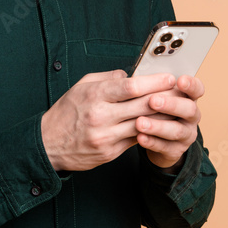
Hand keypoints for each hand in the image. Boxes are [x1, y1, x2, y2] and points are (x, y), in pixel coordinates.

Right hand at [41, 69, 176, 171]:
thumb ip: (107, 78)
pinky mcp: (110, 153)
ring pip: (143, 125)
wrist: (48, 144)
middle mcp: (101, 117)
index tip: (168, 78)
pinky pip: (136, 140)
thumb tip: (130, 75)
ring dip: (162, 116)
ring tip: (175, 107)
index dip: (153, 82)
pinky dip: (150, 131)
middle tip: (180, 91)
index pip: (131, 87)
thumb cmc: (66, 112)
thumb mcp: (81, 86)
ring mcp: (106, 137)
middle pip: (142, 106)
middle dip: (164, 97)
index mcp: (94, 96)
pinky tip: (160, 124)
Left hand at [134, 75, 203, 172]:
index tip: (179, 80)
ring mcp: (186, 134)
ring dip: (158, 126)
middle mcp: (191, 116)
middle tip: (152, 101)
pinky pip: (165, 147)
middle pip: (189, 109)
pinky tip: (140, 137)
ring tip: (139, 122)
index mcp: (188, 98)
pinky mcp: (176, 151)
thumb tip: (129, 76)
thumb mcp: (157, 97)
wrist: (160, 141)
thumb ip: (151, 88)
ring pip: (177, 130)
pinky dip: (152, 142)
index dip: (191, 85)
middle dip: (171, 104)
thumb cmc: (158, 112)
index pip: (197, 89)